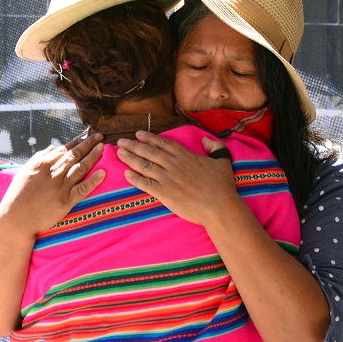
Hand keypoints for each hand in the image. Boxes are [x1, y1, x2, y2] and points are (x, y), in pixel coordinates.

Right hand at [0, 133, 105, 235]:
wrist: (16, 218)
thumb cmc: (18, 194)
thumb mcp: (25, 171)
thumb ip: (39, 158)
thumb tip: (52, 147)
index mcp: (42, 163)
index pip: (64, 149)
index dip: (77, 142)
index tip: (87, 136)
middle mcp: (53, 172)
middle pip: (75, 155)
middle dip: (88, 144)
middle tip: (99, 137)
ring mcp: (60, 187)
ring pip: (81, 168)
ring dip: (93, 157)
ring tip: (103, 148)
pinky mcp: (65, 201)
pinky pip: (83, 189)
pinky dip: (94, 180)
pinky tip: (103, 172)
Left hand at [115, 131, 237, 225]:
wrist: (219, 207)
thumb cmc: (223, 186)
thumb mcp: (223, 161)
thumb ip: (215, 147)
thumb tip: (205, 140)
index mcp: (186, 156)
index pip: (163, 144)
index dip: (149, 138)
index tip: (137, 134)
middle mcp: (174, 165)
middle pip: (149, 152)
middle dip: (133, 145)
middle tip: (120, 141)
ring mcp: (168, 178)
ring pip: (145, 165)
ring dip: (130, 158)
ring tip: (119, 153)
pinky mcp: (164, 193)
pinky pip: (145, 183)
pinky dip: (135, 178)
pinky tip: (125, 173)